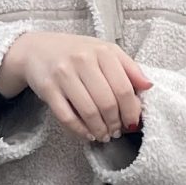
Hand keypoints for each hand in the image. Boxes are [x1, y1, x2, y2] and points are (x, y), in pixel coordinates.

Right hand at [0, 32, 153, 142]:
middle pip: (107, 102)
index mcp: (102, 51)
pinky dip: (80, 130)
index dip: (131, 110)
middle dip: (115, 123)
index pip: (123, 87)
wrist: (36, 49)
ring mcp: (63, 74)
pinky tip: (87, 135)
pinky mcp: (48, 89)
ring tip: (105, 135)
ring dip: (100, 130)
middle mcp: (83, 60)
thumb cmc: (77, 52)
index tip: (132, 122)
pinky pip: (67, 117)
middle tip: (118, 131)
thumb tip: (149, 86)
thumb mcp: (105, 52)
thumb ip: (129, 68)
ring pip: (88, 111)